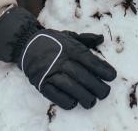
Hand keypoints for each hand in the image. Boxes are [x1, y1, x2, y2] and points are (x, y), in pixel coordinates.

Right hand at [0, 6, 116, 109]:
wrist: (25, 44)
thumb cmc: (51, 41)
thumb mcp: (68, 36)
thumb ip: (85, 39)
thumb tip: (101, 39)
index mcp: (70, 48)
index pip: (90, 60)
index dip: (103, 69)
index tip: (112, 76)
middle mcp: (61, 60)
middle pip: (83, 76)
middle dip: (97, 86)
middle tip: (105, 93)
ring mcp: (50, 72)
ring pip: (71, 87)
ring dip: (84, 96)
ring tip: (91, 101)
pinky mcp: (41, 83)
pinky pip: (55, 95)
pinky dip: (66, 101)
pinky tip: (74, 102)